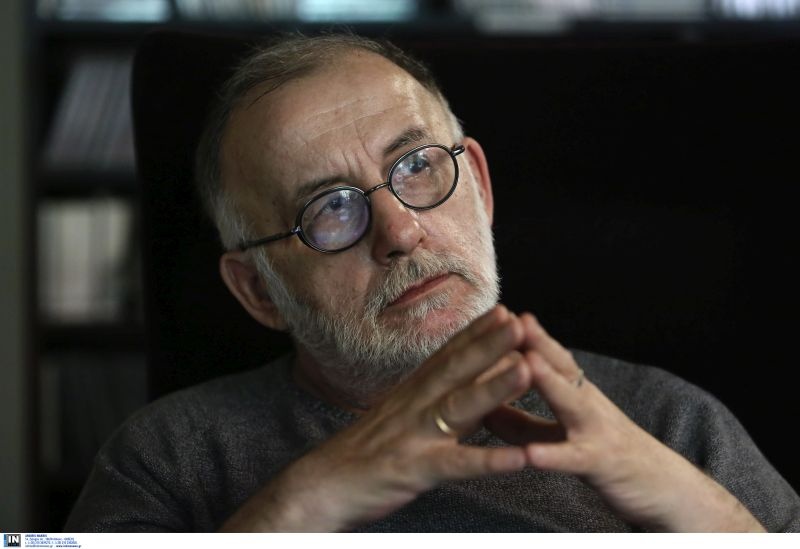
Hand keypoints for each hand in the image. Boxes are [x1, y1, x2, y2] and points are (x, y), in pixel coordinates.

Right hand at [221, 305, 535, 531]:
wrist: (322, 484)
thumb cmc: (367, 451)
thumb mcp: (402, 417)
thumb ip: (437, 400)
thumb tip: (471, 383)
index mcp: (412, 393)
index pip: (446, 355)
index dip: (475, 332)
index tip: (504, 310)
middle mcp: (414, 406)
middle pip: (455, 370)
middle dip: (489, 344)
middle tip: (520, 322)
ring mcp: (414, 436)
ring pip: (458, 407)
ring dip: (493, 388)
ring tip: (526, 370)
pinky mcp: (414, 469)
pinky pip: (456, 465)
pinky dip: (488, 461)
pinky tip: (519, 459)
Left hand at [484, 314, 764, 531]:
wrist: (663, 488)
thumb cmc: (606, 455)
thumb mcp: (560, 435)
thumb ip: (521, 423)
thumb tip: (482, 407)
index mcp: (576, 394)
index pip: (549, 357)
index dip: (526, 336)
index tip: (499, 314)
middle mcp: (588, 403)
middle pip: (562, 367)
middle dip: (538, 342)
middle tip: (513, 318)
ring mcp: (596, 430)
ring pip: (572, 402)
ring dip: (549, 381)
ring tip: (526, 363)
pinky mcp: (602, 463)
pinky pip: (575, 458)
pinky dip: (553, 455)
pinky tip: (531, 455)